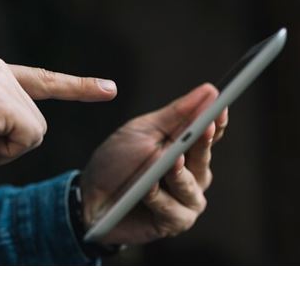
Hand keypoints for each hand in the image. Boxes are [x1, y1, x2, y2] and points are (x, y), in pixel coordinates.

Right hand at [0, 56, 116, 183]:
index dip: (77, 87)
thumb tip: (30, 128)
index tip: (109, 89)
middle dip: (12, 141)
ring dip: (6, 148)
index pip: (42, 79)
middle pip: (38, 118)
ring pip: (36, 130)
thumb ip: (4, 113)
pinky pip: (28, 138)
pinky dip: (4, 153)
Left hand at [80, 83, 227, 244]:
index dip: (216, 120)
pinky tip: (147, 190)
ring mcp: (185, 199)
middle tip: (204, 127)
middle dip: (203, 142)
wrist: (90, 197)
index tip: (221, 105)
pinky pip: (174, 209)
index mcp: (183, 149)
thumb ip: (176, 114)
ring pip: (191, 185)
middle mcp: (190, 174)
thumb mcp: (142, 131)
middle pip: (204, 157)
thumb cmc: (116, 161)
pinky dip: (158, 197)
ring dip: (177, 173)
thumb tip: (209, 91)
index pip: (208, 134)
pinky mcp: (174, 221)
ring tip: (167, 161)